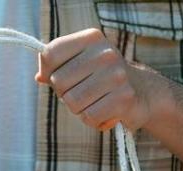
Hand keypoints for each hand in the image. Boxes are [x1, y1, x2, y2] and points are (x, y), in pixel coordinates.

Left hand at [37, 29, 158, 130]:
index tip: (60, 77)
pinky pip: (89, 117)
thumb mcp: (79, 62)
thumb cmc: (101, 78)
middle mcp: (106, 53)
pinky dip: (92, 121)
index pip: (50, 54)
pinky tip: (105, 113)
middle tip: (83, 92)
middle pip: (59, 81)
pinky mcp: (124, 99)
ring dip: (79, 109)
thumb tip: (40, 77)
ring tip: (95, 103)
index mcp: (92, 38)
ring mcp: (117, 75)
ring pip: (72, 102)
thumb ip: (55, 65)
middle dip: (65, 94)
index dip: (48, 72)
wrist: (142, 92)